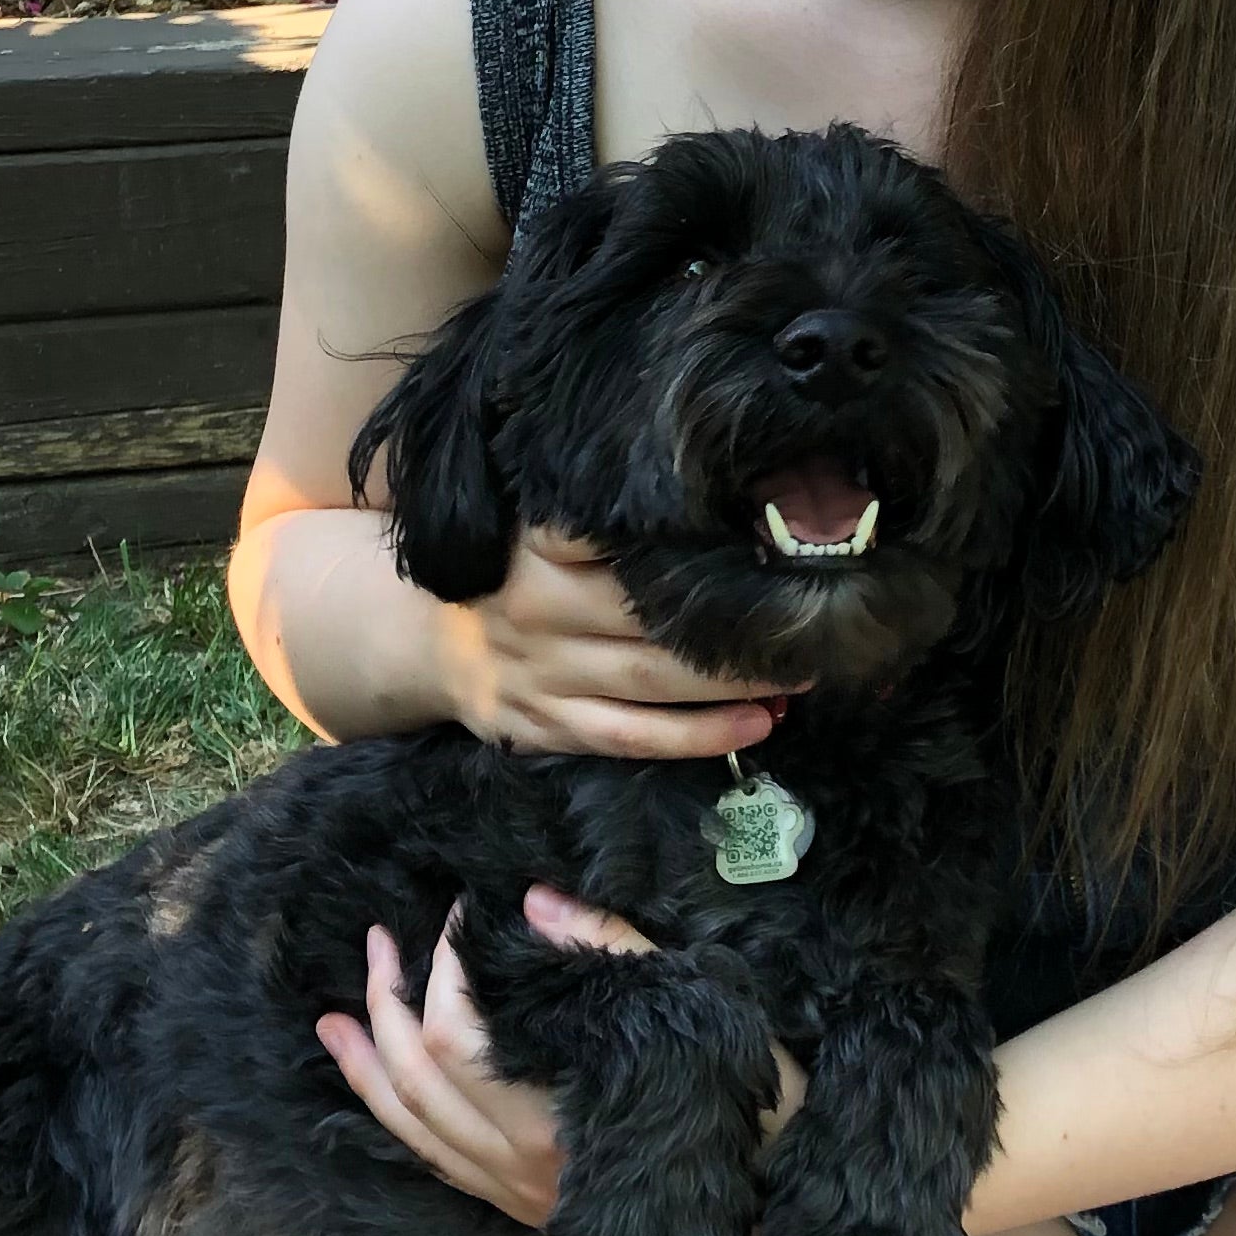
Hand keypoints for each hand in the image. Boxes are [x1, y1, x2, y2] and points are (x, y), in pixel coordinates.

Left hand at [317, 887, 808, 1227]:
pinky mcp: (519, 1205)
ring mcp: (517, 1192)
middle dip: (388, 1002)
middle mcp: (524, 1166)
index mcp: (561, 1114)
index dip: (447, 964)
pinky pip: (432, 1162)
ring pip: (412, 1129)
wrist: (778, 1207)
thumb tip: (534, 901)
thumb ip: (611, 948)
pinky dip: (390, 1115)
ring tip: (335, 1013)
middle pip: (420, 1079)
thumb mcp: (691, 1008)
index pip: (463, 1035)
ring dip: (366, 1065)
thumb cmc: (748, 1103)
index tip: (465, 907)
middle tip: (382, 936)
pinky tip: (372, 1081)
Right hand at [435, 524, 804, 758]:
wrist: (425, 642)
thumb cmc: (511, 569)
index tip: (764, 534)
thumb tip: (717, 497)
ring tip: (801, 672)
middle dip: (735, 618)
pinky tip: (757, 725)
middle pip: (650, 613)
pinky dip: (698, 737)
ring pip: (651, 681)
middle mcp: (536, 605)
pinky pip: (632, 738)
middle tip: (810, 610)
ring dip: (734, 680)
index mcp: (536, 542)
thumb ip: (602, 515)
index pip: (611, 528)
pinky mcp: (546, 727)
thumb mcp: (536, 522)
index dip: (690, 532)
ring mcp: (540, 672)